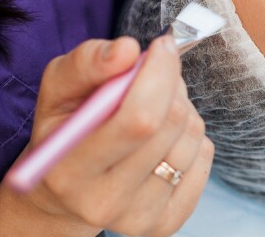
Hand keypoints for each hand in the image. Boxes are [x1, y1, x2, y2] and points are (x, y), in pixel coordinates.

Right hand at [19, 37, 212, 235]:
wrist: (65, 190)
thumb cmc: (66, 127)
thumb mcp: (59, 89)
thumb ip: (86, 63)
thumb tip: (127, 49)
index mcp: (68, 168)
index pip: (138, 120)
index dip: (159, 75)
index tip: (163, 45)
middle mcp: (103, 202)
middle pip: (170, 126)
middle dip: (170, 84)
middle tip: (156, 72)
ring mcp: (138, 218)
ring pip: (192, 137)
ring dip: (182, 107)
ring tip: (154, 108)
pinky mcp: (167, 223)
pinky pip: (205, 157)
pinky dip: (192, 136)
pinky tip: (165, 137)